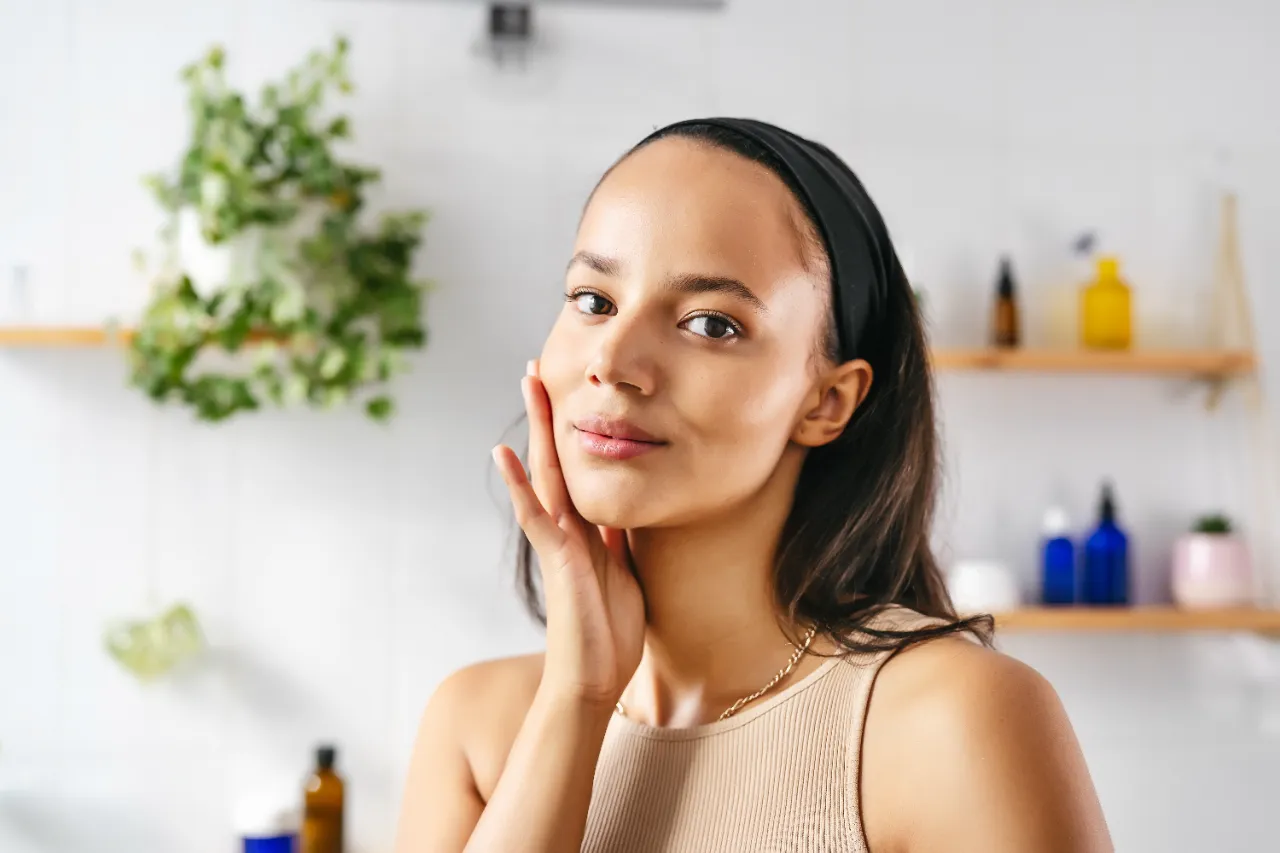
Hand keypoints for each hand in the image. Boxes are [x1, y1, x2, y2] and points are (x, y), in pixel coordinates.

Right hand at [492, 361, 646, 708]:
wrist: (594, 679)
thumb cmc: (608, 632)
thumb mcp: (623, 571)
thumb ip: (615, 539)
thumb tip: (620, 510)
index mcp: (586, 529)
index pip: (577, 467)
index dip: (573, 429)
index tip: (571, 392)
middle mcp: (567, 527)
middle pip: (556, 457)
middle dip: (550, 412)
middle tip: (538, 366)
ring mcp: (559, 540)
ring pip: (544, 472)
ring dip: (536, 426)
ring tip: (527, 382)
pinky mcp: (557, 558)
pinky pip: (535, 514)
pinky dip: (517, 484)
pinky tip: (502, 452)